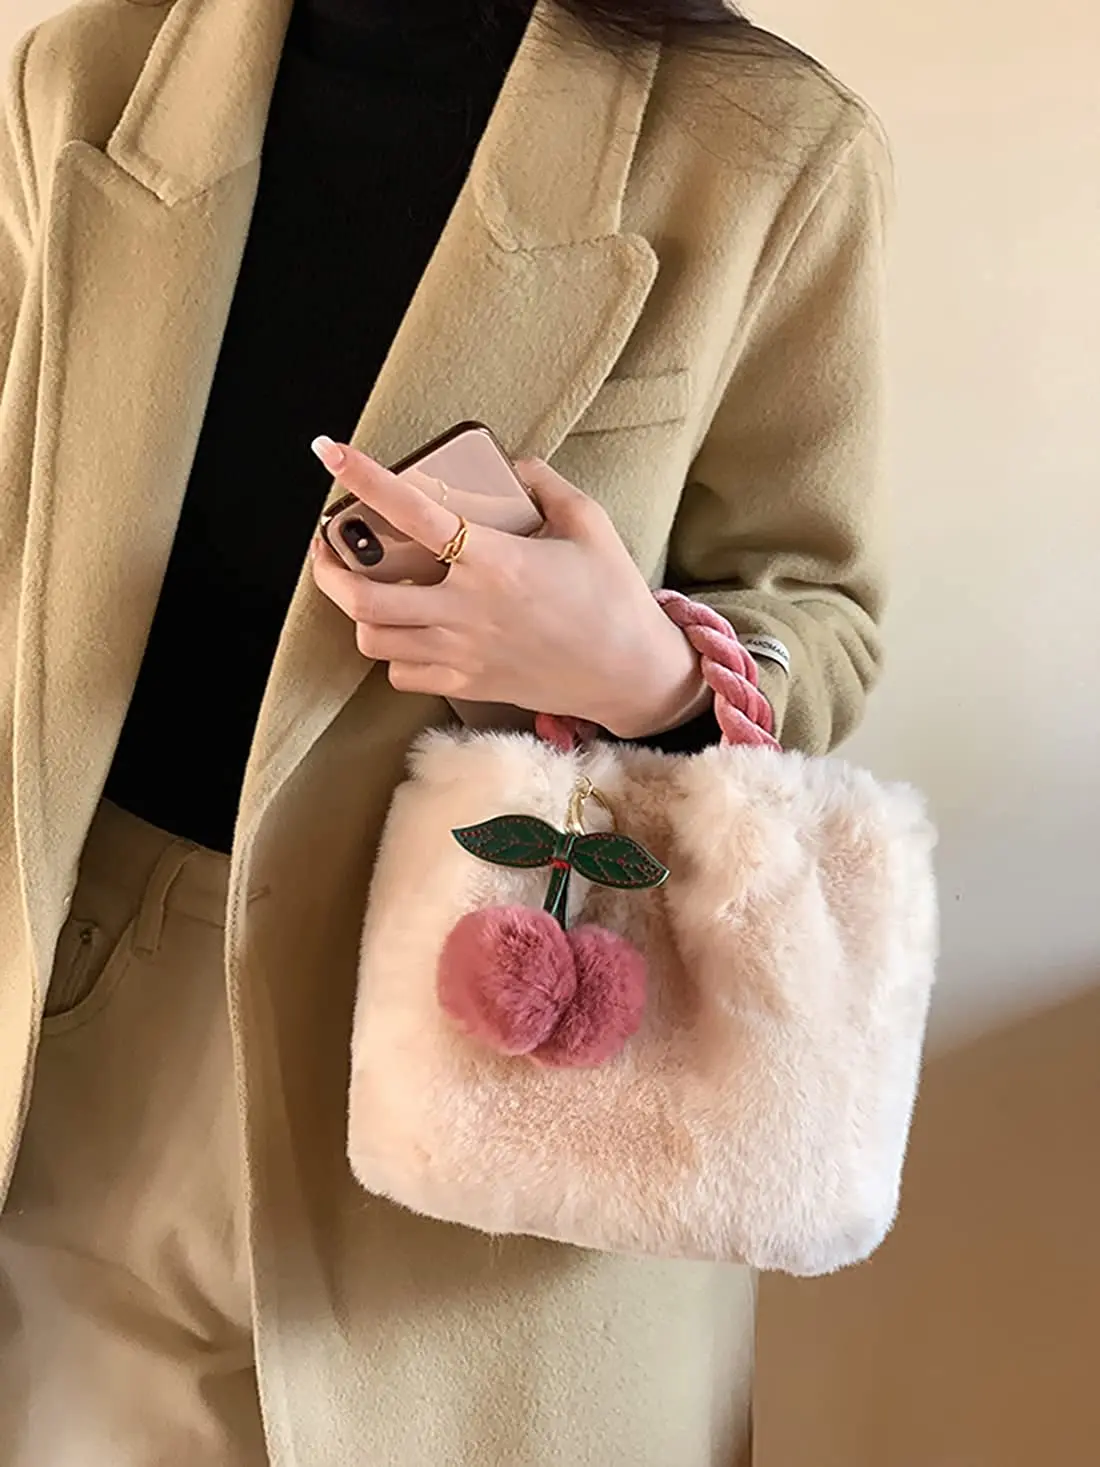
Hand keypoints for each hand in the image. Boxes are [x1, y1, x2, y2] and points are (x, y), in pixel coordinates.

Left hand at [310, 439, 708, 738]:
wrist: (630, 674)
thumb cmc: (613, 597)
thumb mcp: (589, 523)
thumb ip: (545, 484)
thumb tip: (512, 464)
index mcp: (494, 559)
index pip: (412, 512)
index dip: (365, 479)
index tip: (331, 453)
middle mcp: (467, 608)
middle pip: (364, 596)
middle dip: (329, 569)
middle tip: (329, 547)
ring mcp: (463, 651)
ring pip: (373, 639)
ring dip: (358, 612)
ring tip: (364, 590)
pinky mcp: (467, 684)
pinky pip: (402, 673)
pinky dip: (392, 652)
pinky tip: (406, 633)